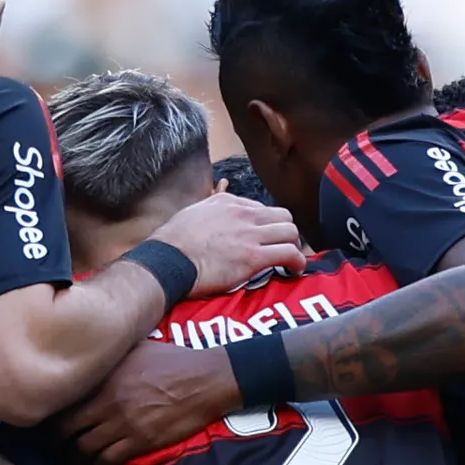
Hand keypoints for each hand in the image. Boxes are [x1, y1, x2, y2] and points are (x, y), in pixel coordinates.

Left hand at [66, 335, 244, 464]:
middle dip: (55, 441)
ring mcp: (122, 423)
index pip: (65, 397)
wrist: (205, 379)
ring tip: (70, 464)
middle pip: (67, 428)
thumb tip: (97, 351)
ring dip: (74, 460)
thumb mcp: (137, 347)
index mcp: (104, 377)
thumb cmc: (173, 359)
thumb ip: (113, 353)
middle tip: (52, 447)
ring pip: (84, 449)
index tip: (49, 419)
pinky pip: (108, 461)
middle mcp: (107, 401)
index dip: (53, 411)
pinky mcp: (139, 441)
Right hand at [146, 189, 308, 296]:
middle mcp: (243, 213)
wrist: (167, 260)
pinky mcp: (254, 257)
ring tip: (291, 259)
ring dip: (294, 246)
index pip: (263, 208)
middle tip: (283, 247)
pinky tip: (295, 269)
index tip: (266, 238)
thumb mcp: (192, 212)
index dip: (268, 225)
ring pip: (291, 232)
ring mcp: (250, 234)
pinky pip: (289, 253)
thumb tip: (218, 194)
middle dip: (286, 232)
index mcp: (228, 201)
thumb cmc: (172, 241)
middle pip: (284, 216)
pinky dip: (297, 262)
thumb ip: (210, 205)